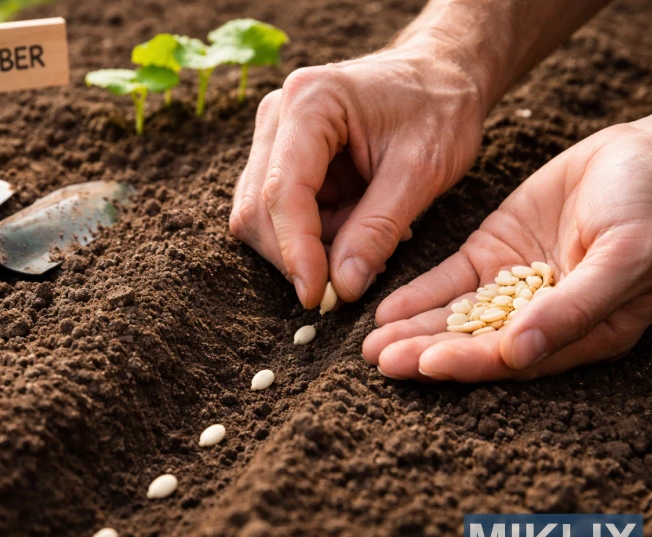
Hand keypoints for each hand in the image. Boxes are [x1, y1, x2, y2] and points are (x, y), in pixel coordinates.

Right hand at [229, 40, 484, 307]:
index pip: (282, 191)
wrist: (441, 77)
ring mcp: (272, 137)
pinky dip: (312, 236)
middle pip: (258, 209)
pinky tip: (353, 227)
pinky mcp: (278, 158)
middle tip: (351, 279)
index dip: (295, 251)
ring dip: (306, 247)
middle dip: (298, 255)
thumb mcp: (423, 170)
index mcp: (310, 102)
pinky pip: (277, 215)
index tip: (317, 296)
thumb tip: (343, 288)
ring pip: (259, 217)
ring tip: (365, 239)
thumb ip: (379, 229)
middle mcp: (277, 116)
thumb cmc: (439, 110)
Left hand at [364, 117, 651, 380]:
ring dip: (414, 330)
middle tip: (378, 360)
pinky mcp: (494, 252)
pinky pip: (450, 280)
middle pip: (475, 342)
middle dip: (426, 352)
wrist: (648, 151)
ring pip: (456, 316)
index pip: (513, 358)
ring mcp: (513, 285)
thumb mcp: (623, 257)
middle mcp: (540, 317)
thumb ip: (573, 309)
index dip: (468, 362)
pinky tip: (387, 310)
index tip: (424, 364)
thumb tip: (518, 354)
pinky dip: (419, 295)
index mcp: (580, 333)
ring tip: (370, 345)